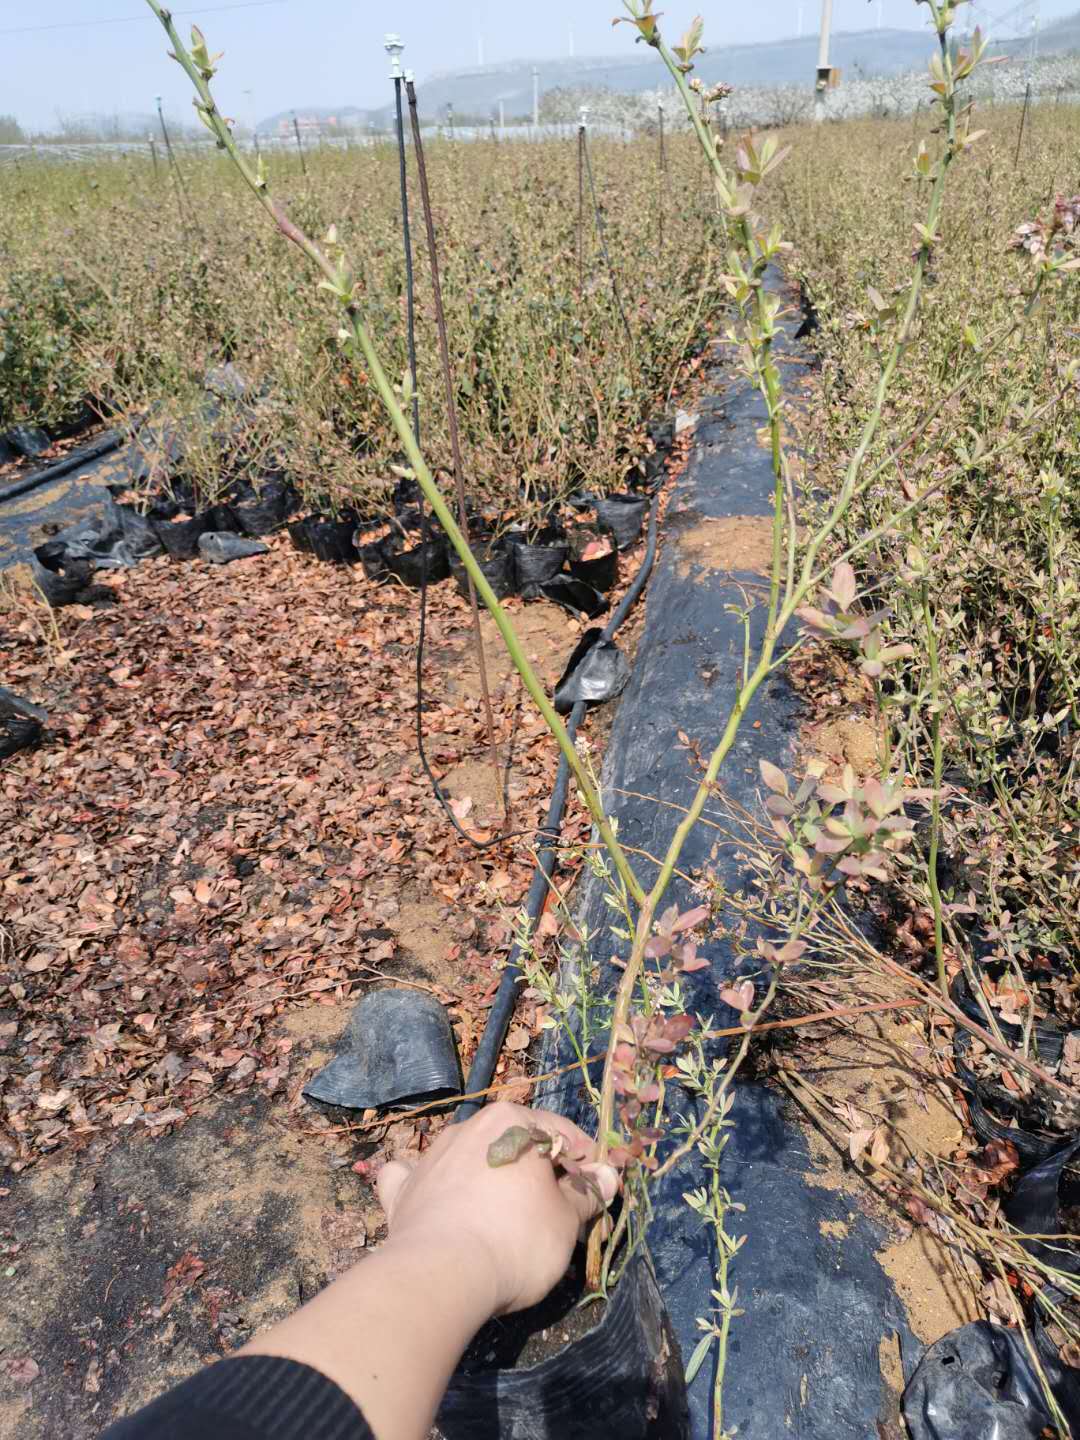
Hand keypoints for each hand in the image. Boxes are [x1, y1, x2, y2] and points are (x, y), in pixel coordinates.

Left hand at [377, 1101, 616, 1314]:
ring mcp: (431, 1156)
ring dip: (490, 1177)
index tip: (598, 1193)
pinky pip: (417, 1176)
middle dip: (539, 1173)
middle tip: (560, 1213)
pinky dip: (428, 1183)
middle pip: (517, 1146)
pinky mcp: (403, 1189)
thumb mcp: (566, 1220)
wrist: (441, 1275)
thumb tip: (607, 1175)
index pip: (563, 1135)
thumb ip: (585, 1194)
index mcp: (512, 1122)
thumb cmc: (516, 1239)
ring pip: (471, 1157)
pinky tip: (432, 1196)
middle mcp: (469, 1127)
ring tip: (507, 1217)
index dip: (587, 1165)